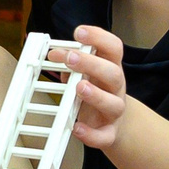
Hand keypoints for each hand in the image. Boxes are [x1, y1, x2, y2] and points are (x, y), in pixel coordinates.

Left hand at [56, 25, 127, 149]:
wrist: (112, 123)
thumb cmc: (95, 91)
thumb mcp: (85, 73)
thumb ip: (70, 63)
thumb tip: (53, 53)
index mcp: (110, 68)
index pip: (113, 48)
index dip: (99, 38)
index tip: (79, 32)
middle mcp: (116, 88)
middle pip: (113, 73)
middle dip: (92, 64)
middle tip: (70, 58)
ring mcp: (115, 111)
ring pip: (113, 104)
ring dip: (95, 95)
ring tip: (78, 87)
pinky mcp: (109, 133)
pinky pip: (104, 136)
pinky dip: (91, 134)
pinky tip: (76, 127)